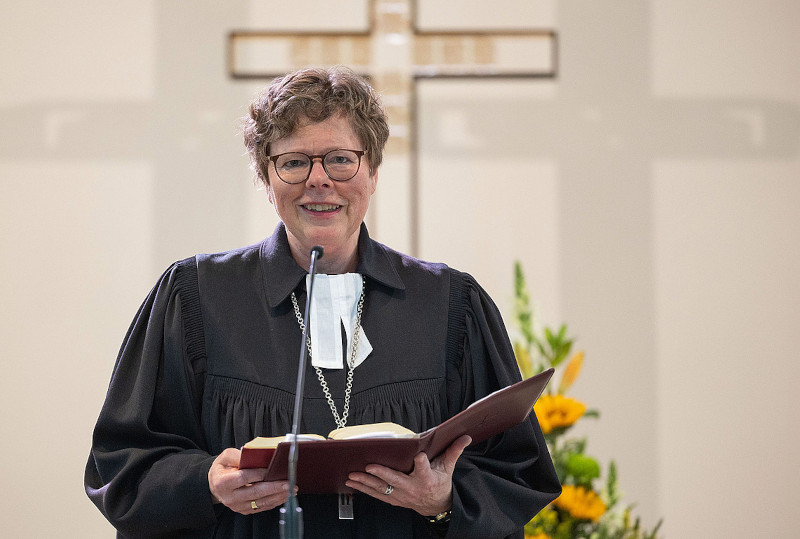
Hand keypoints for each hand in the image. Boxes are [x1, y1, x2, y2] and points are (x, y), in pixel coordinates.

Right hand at [208, 448, 294, 514]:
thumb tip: (254, 455)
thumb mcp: (225, 457)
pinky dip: (274, 502)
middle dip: (274, 487)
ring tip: (291, 490)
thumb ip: (238, 455)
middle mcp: (230, 497)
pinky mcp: (244, 510)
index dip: (258, 473)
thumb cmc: (223, 468)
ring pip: (261, 502)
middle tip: (289, 483)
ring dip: (278, 496)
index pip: (243, 478)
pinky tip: (283, 495)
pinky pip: (262, 507)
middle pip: (255, 492)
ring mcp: (237, 506)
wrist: (215, 484)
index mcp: (223, 482)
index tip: (271, 469)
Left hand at [345, 434, 471, 516]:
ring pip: (381, 490)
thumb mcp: (448, 467)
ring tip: (352, 475)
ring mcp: (401, 496)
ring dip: (365, 483)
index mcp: (428, 479)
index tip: (420, 456)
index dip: (422, 463)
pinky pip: (376, 495)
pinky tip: (352, 483)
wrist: (436, 506)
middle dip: (381, 474)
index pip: (424, 469)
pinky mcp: (394, 499)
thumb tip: (465, 437)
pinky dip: (363, 489)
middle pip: (395, 481)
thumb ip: (454, 451)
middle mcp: (413, 489)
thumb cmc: (440, 483)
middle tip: (368, 466)